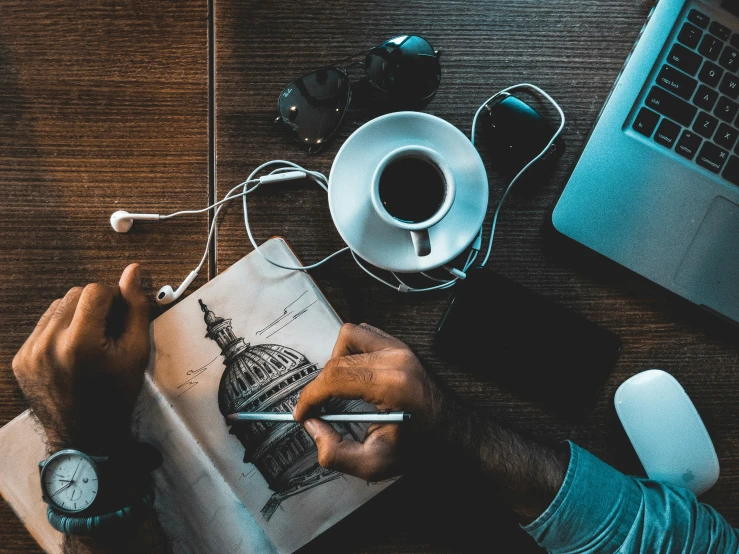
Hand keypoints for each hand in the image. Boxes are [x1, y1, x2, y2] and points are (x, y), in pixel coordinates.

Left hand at [12, 264, 150, 452]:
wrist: (84, 435)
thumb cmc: (115, 396)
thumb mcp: (136, 352)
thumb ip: (135, 308)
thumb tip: (132, 271)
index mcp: (80, 342)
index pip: (95, 290)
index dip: (114, 297)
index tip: (121, 316)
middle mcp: (49, 343)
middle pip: (75, 294)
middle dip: (95, 305)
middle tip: (108, 330)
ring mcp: (30, 351)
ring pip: (57, 306)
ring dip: (77, 315)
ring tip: (90, 341)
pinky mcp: (21, 358)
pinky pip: (43, 326)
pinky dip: (60, 330)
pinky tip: (73, 352)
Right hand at [294, 323, 444, 481]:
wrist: (453, 434)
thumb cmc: (421, 448)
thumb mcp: (375, 464)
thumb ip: (336, 452)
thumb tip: (313, 427)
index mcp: (393, 384)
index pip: (335, 378)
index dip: (310, 397)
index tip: (302, 413)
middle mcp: (397, 359)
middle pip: (338, 360)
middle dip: (319, 386)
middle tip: (317, 409)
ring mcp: (401, 348)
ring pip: (349, 336)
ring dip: (336, 362)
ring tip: (338, 390)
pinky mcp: (402, 346)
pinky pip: (365, 334)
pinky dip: (351, 351)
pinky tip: (354, 376)